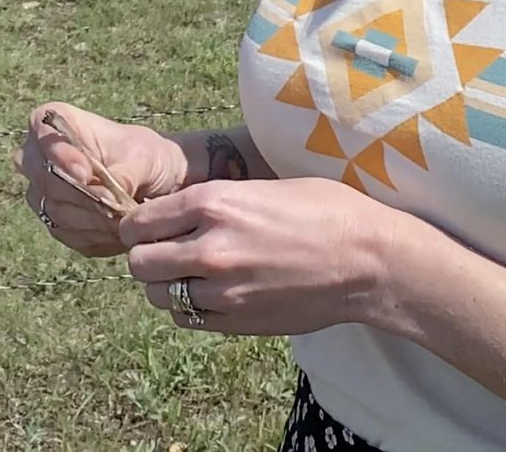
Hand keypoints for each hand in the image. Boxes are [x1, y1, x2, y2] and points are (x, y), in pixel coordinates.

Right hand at [14, 103, 191, 257]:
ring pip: (54, 210)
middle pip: (43, 177)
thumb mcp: (145, 157)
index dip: (58, 153)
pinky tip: (116, 229)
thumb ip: (124, 172)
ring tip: (124, 216)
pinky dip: (95, 235)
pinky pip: (66, 233)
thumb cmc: (147, 157)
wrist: (156, 187)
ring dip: (92, 218)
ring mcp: (43, 192)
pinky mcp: (54, 223)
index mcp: (60, 122)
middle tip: (115, 203)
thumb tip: (105, 196)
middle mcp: (41, 156)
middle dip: (82, 194)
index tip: (86, 173)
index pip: (42, 131)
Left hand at [120, 177, 420, 336]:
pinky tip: (209, 294)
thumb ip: (215, 201)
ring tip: (187, 276)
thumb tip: (176, 210)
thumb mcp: (262, 185)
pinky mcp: (238, 321)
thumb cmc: (324, 211)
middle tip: (163, 253)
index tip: (147, 228)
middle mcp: (209, 246)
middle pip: (139, 263)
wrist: (368, 261)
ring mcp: (223, 289)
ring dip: (166, 286)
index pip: (140, 222)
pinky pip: (187, 318)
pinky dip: (188, 308)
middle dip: (145, 257)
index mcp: (213, 202)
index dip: (138, 226)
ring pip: (158, 296)